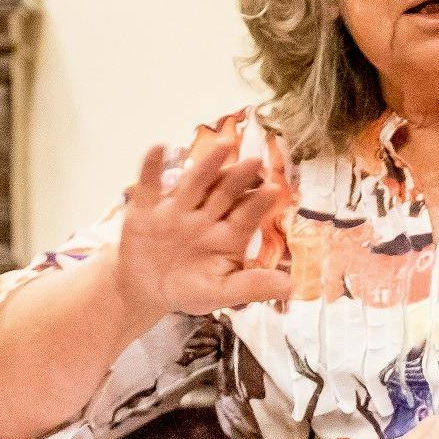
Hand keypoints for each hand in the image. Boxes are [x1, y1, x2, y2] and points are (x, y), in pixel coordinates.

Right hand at [110, 140, 290, 321]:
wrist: (146, 291)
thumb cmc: (190, 290)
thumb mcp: (222, 292)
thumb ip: (252, 287)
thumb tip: (292, 288)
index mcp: (228, 235)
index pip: (246, 216)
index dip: (259, 203)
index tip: (274, 190)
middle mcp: (206, 217)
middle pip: (224, 193)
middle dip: (239, 177)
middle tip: (255, 161)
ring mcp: (177, 210)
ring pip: (194, 183)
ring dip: (207, 164)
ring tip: (224, 147)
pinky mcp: (146, 209)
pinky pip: (149, 185)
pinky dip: (151, 167)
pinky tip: (159, 148)